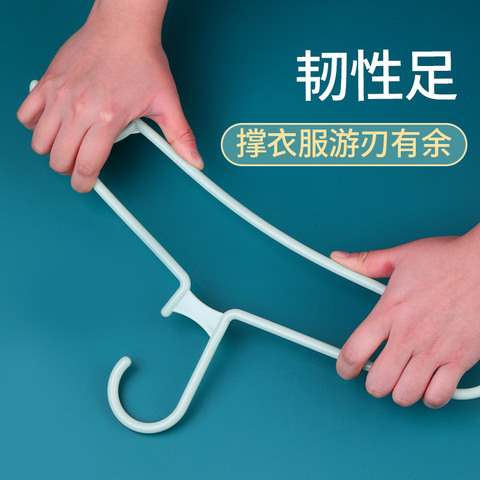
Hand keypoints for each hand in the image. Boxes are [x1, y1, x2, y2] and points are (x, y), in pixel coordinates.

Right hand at [17, 5, 202, 192]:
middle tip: (82, 163)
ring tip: (68, 145)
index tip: (88, 184)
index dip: (85, 183)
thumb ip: (180, 137)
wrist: (124, 26)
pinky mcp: (47, 83)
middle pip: (60, 160)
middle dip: (70, 170)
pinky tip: (53, 122)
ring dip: (52, 151)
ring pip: (40, 143)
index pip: (87, 166)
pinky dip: (34, 125)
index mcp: (108, 119)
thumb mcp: (167, 104)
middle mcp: (79, 109)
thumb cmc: (143, 61)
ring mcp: (59, 96)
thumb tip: (195, 161)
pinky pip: (25, 114)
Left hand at [331, 225, 479, 407]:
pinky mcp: (461, 358)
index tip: (346, 370)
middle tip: (378, 375)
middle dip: (374, 384)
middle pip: (378, 383)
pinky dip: (431, 396)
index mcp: (389, 311)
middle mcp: (409, 335)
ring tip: (402, 379)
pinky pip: (439, 396)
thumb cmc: (448, 259)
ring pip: (406, 394)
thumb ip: (366, 262)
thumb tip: (340, 258)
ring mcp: (435, 349)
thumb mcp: (400, 256)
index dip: (344, 368)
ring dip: (401, 391)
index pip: (354, 352)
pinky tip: (428, 383)